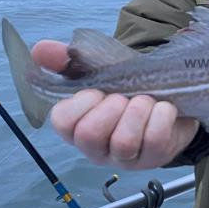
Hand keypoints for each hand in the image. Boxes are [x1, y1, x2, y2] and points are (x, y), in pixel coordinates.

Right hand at [31, 40, 198, 168]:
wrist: (169, 97)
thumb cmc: (127, 89)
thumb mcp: (99, 70)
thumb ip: (67, 60)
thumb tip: (39, 49)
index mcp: (77, 127)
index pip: (61, 122)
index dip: (80, 103)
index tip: (97, 91)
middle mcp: (97, 148)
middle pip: (89, 136)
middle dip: (110, 108)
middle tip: (123, 97)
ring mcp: (125, 158)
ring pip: (123, 142)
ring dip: (137, 112)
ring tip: (145, 101)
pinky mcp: (154, 158)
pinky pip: (155, 140)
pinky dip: (161, 116)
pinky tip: (164, 108)